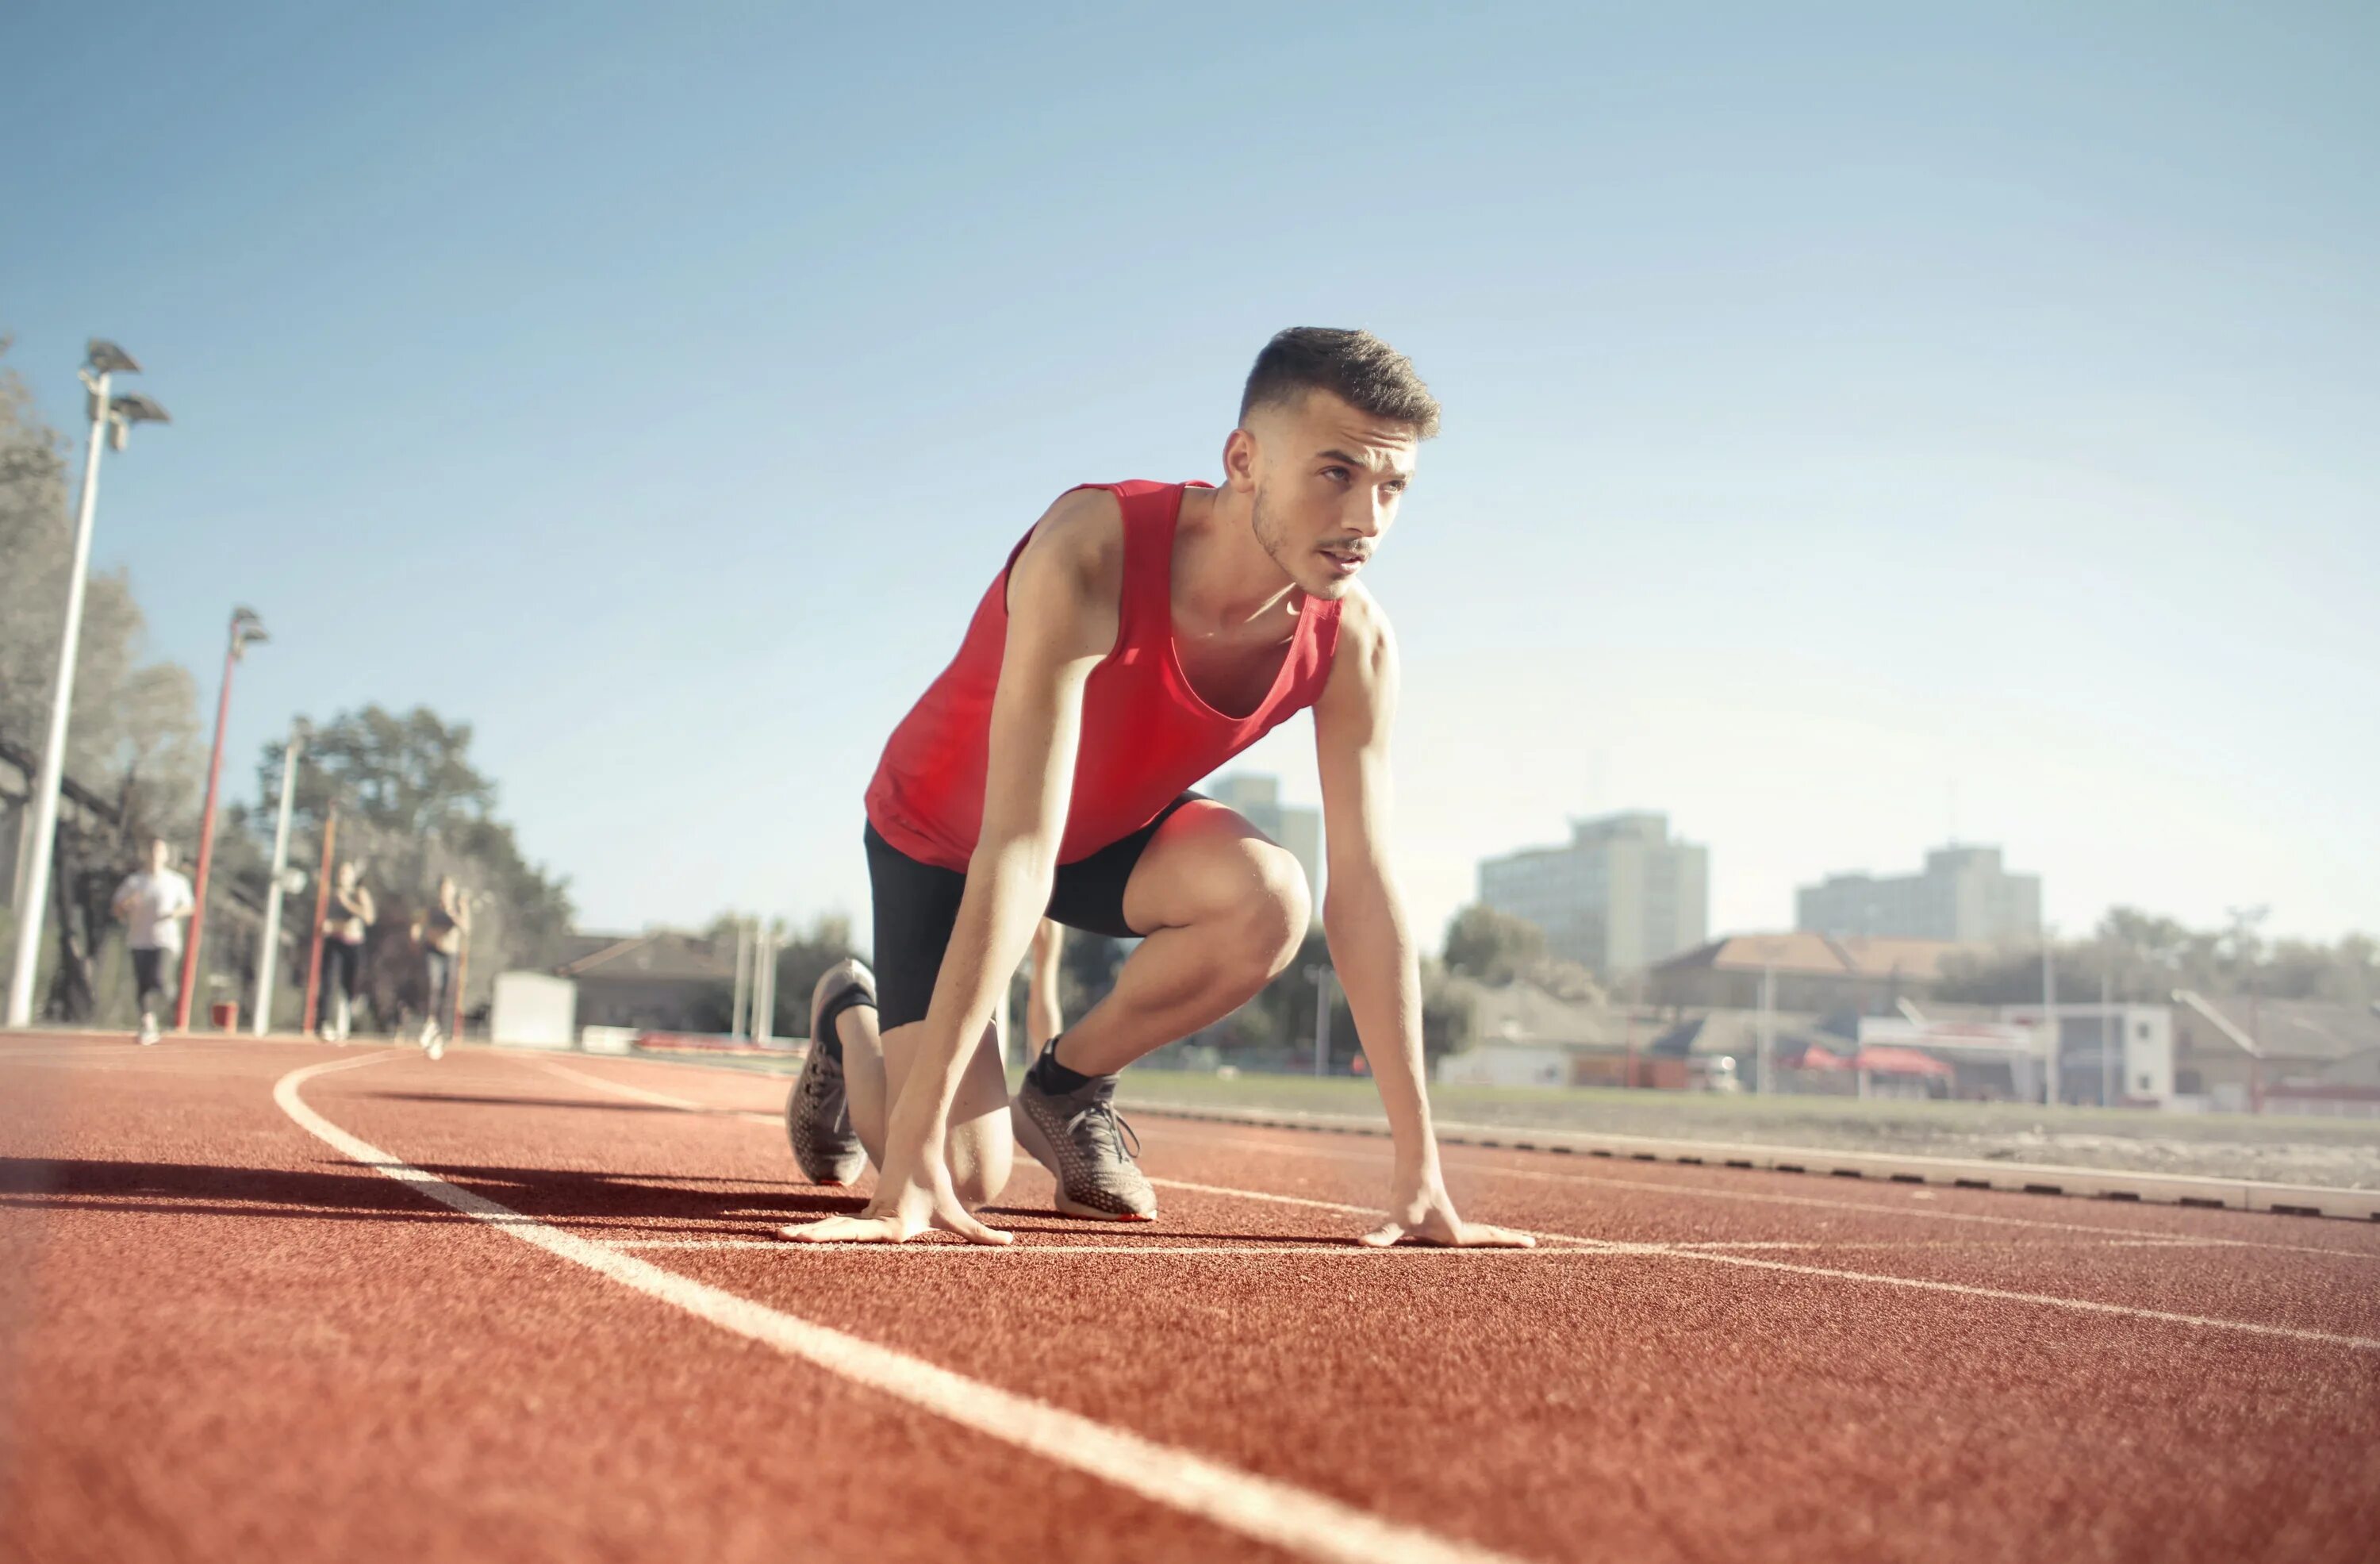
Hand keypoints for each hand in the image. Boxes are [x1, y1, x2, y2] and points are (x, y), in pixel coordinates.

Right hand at [781, 1150, 1010, 1246]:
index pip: (864, 1232)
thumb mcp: (958, 1215)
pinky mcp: (863, 1216)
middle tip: (785, 1239)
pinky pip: (837, 1227)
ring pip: (833, 1227)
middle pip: (840, 1230)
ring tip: (778, 1238)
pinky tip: (795, 1239)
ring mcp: (865, 1217)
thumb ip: (981, 1234)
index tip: (825, 1238)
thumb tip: (1011, 1243)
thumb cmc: (938, 1186)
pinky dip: (817, 1234)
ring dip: (808, 1234)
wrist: (918, 1150)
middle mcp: (874, 1220)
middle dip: (813, 1237)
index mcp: (893, 1223)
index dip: (843, 1235)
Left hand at [1360, 1171, 1533, 1248]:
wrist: (1411, 1164)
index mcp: (1454, 1235)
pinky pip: (1465, 1231)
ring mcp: (1448, 1222)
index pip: (1488, 1241)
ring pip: (1478, 1234)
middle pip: (1488, 1238)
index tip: (1534, 1244)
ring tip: (1510, 1244)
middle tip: (1533, 1246)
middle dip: (1507, 1244)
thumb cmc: (1406, 1194)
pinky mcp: (1438, 1217)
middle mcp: (1455, 1229)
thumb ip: (1381, 1235)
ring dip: (1495, 1240)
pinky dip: (1478, 1236)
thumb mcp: (1396, 1220)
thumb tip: (1362, 1244)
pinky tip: (1470, 1243)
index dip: (1510, 1244)